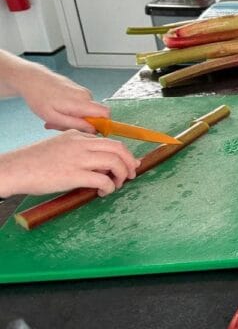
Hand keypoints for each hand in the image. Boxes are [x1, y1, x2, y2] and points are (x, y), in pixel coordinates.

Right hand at [0, 131, 139, 197]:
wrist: (14, 169)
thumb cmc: (34, 162)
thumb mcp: (60, 147)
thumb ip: (79, 150)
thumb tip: (101, 164)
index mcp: (77, 136)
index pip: (109, 141)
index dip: (124, 153)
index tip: (130, 163)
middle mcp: (80, 144)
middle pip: (118, 148)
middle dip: (129, 162)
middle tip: (131, 174)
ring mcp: (78, 158)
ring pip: (114, 162)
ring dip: (121, 176)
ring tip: (116, 185)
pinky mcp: (73, 174)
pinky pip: (103, 179)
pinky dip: (109, 187)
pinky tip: (103, 192)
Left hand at [16, 62, 109, 132]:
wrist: (32, 79)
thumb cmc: (39, 97)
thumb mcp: (53, 117)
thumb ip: (75, 124)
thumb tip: (92, 130)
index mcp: (81, 102)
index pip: (106, 114)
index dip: (102, 124)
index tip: (90, 131)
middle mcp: (86, 95)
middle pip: (95, 115)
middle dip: (83, 123)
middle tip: (62, 125)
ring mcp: (83, 91)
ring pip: (87, 111)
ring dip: (75, 117)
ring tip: (57, 117)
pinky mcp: (79, 90)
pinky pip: (82, 105)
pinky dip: (72, 110)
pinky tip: (58, 110)